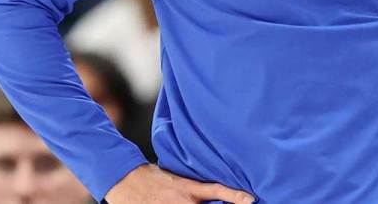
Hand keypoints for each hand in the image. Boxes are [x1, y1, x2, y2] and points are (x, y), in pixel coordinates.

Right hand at [105, 164, 255, 203]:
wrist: (126, 179)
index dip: (235, 196)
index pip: (217, 191)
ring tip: (191, 203)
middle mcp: (183, 201)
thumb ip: (197, 189)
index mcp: (188, 188)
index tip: (251, 200)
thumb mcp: (178, 178)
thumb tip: (214, 194)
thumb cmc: (153, 177)